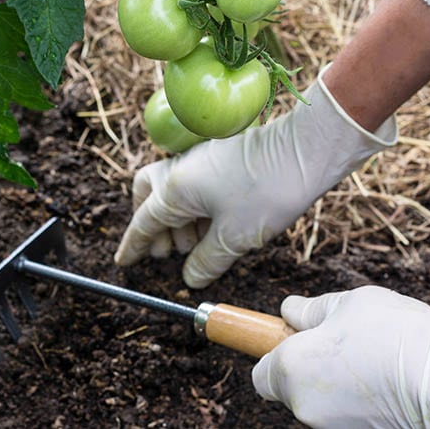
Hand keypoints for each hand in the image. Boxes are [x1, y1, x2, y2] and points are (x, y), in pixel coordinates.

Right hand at [114, 70, 396, 287]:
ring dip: (176, 217)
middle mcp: (180, 169)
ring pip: (170, 188)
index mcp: (175, 189)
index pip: (144, 222)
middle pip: (147, 195)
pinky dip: (194, 205)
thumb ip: (206, 262)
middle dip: (151, 224)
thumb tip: (190, 278)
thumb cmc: (269, 191)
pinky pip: (192, 182)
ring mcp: (199, 159)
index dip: (133, 246)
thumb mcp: (235, 238)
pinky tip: (216, 223)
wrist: (306, 150)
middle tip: (170, 251)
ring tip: (200, 242)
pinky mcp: (218, 156)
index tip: (123, 262)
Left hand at [253, 286, 429, 428]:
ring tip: (374, 357)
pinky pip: (347, 412)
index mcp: (290, 368)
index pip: (260, 373)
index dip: (275, 354)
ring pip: (322, 400)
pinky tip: (386, 379)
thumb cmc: (394, 335)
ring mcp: (331, 426)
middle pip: (292, 387)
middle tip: (344, 342)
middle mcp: (303, 405)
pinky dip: (359, 398)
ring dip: (336, 381)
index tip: (297, 339)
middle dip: (310, 366)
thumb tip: (288, 310)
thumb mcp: (348, 304)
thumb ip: (310, 310)